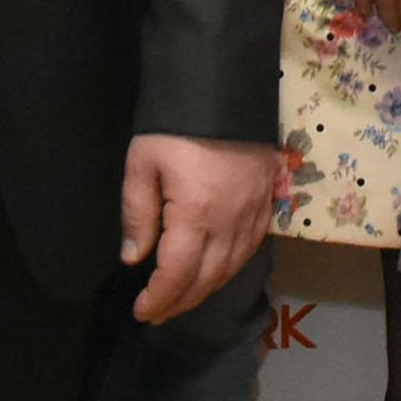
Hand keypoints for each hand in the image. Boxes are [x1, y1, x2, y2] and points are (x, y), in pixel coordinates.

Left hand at [123, 135, 276, 323]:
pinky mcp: (267, 200)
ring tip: (183, 298)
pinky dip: (232, 268)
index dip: (159, 299)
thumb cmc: (178, 124)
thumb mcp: (143, 162)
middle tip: (158, 313)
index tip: (141, 312)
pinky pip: (252, 247)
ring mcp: (253, 212)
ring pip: (231, 268)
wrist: (227, 87)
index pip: (177, 274)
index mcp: (195, 213)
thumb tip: (133, 257)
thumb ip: (137, 213)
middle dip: (180, 302)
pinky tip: (217, 270)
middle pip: (206, 279)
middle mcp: (229, 221)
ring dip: (205, 290)